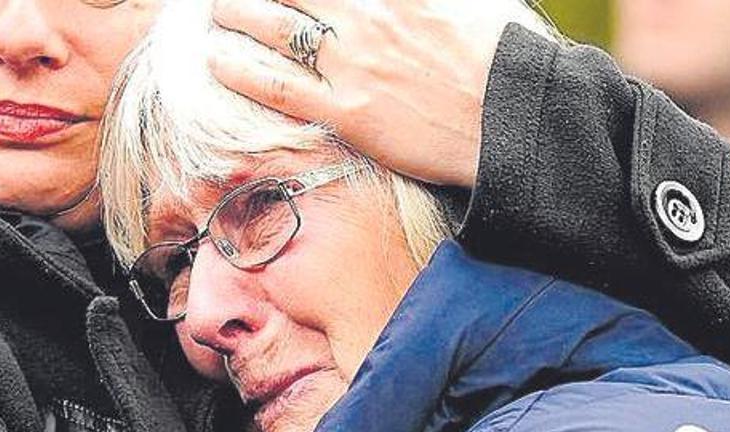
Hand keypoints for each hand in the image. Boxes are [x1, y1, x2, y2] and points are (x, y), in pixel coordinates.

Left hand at [209, 0, 529, 185]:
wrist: (513, 121)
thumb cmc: (495, 61)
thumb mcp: (457, 5)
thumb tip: (399, 1)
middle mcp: (367, 18)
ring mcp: (354, 65)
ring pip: (274, 28)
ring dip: (237, 14)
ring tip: (220, 11)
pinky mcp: (348, 113)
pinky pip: (278, 88)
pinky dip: (241, 70)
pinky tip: (217, 60)